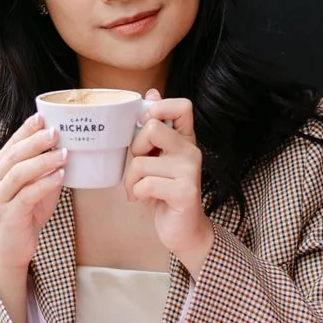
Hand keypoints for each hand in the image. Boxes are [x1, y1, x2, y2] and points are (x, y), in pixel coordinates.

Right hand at [0, 114, 64, 279]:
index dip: (26, 129)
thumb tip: (63, 148)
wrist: (9, 249)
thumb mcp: (35, 186)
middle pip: (14, 155)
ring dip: (43, 161)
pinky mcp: (8, 214)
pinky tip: (59, 176)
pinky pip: (27, 195)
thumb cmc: (24, 214)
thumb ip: (44, 169)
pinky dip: (44, 183)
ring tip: (63, 153)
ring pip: (19, 172)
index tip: (43, 116)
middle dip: (36, 141)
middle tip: (56, 132)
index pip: (11, 143)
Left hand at [124, 93, 213, 278]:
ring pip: (142, 161)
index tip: (145, 129)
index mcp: (185, 139)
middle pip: (153, 128)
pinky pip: (146, 184)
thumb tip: (152, 91)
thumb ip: (155, 128)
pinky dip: (137, 194)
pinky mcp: (185, 191)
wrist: (183, 231)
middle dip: (135, 148)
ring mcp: (190, 171)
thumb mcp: (157, 158)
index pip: (182, 105)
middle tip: (138, 166)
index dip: (158, 109)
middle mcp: (192, 151)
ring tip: (138, 191)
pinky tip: (144, 200)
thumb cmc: (165, 193)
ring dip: (131, 181)